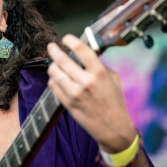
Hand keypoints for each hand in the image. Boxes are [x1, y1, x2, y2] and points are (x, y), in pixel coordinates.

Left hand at [47, 34, 136, 152]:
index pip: (81, 49)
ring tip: (55, 64)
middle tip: (52, 47)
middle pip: (62, 59)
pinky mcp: (67, 103)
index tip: (66, 38)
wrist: (113, 128)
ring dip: (53, 66)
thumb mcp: (113, 79)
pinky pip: (53, 86)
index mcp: (99, 73)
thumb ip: (99, 65)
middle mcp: (86, 81)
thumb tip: (85, 54)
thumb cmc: (114, 102)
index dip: (70, 40)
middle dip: (54, 50)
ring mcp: (75, 93)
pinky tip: (58, 80)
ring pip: (54, 72)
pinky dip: (53, 81)